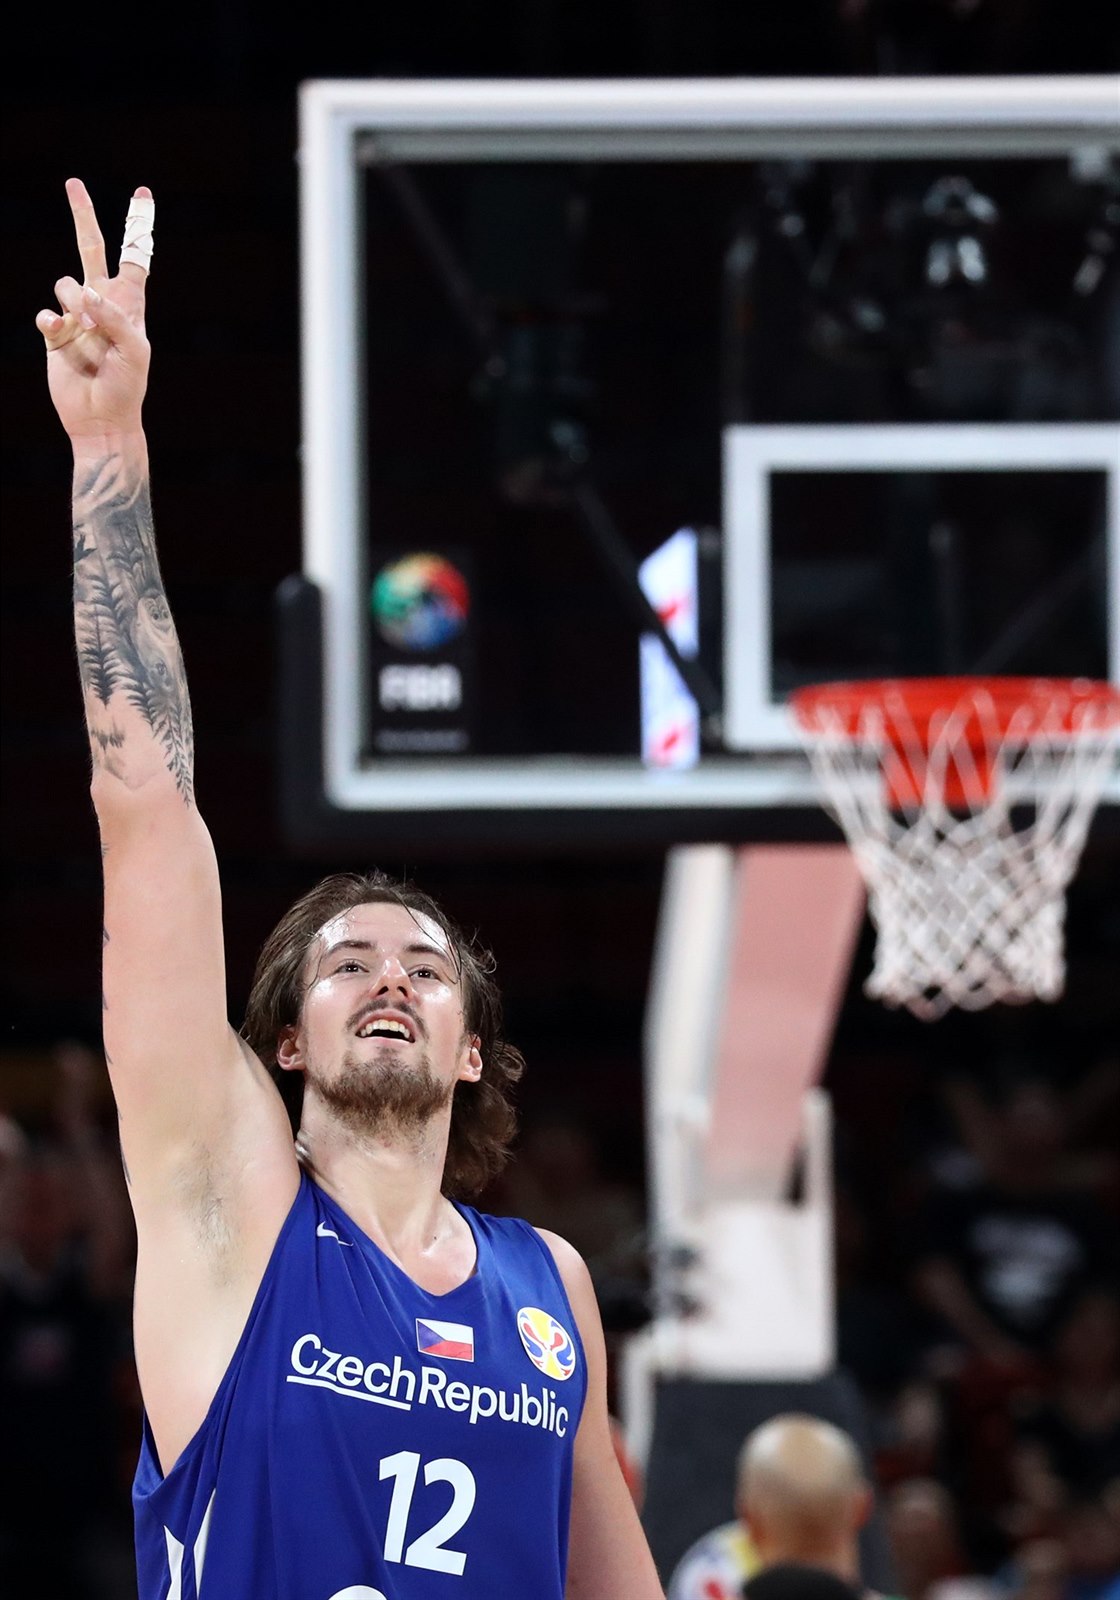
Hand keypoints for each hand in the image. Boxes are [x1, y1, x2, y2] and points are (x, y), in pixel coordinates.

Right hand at [36, 178, 151, 440]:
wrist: (100, 418)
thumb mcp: (135, 352)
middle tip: (73, 183)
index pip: (135, 257)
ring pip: (65, 283)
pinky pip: (46, 313)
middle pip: (91, 249)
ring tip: (86, 334)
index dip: (138, 227)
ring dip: (74, 303)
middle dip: (83, 216)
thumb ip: (114, 318)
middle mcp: (102, 303)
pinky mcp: (54, 333)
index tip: (142, 194)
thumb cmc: (127, 386)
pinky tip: (60, 336)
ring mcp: (77, 316)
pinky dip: (52, 322)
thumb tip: (85, 292)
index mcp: (130, 303)